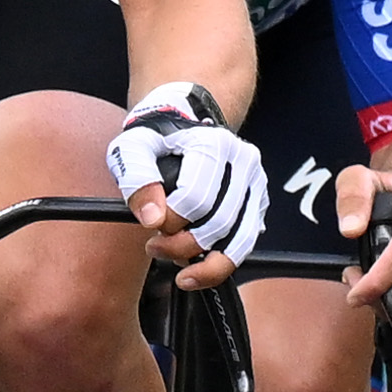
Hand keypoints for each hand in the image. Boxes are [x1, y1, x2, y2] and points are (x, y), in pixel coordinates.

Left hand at [105, 85, 266, 285]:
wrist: (183, 125)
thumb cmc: (157, 138)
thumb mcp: (132, 148)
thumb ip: (136, 178)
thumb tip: (153, 219)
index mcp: (214, 144)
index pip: (195, 199)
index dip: (169, 222)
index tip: (149, 225)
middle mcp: (244, 163)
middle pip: (219, 223)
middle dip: (182, 246)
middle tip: (155, 246)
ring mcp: (256, 184)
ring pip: (240, 242)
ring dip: (206, 266)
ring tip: (178, 267)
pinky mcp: (258, 203)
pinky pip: (245, 245)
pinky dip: (220, 263)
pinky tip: (196, 263)